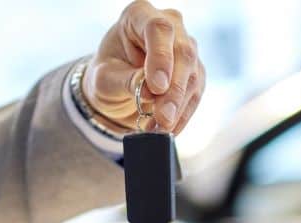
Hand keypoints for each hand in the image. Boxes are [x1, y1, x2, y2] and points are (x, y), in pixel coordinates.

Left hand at [82, 1, 205, 133]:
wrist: (117, 85)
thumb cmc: (107, 73)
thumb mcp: (105, 78)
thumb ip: (127, 81)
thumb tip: (151, 92)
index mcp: (139, 15)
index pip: (158, 29)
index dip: (161, 57)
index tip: (156, 87)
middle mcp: (169, 25)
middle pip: (182, 53)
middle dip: (173, 91)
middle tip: (163, 119)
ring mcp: (186, 47)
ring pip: (193, 76)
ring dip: (178, 107)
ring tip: (159, 128)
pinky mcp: (194, 71)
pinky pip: (195, 93)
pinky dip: (183, 114)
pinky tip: (169, 128)